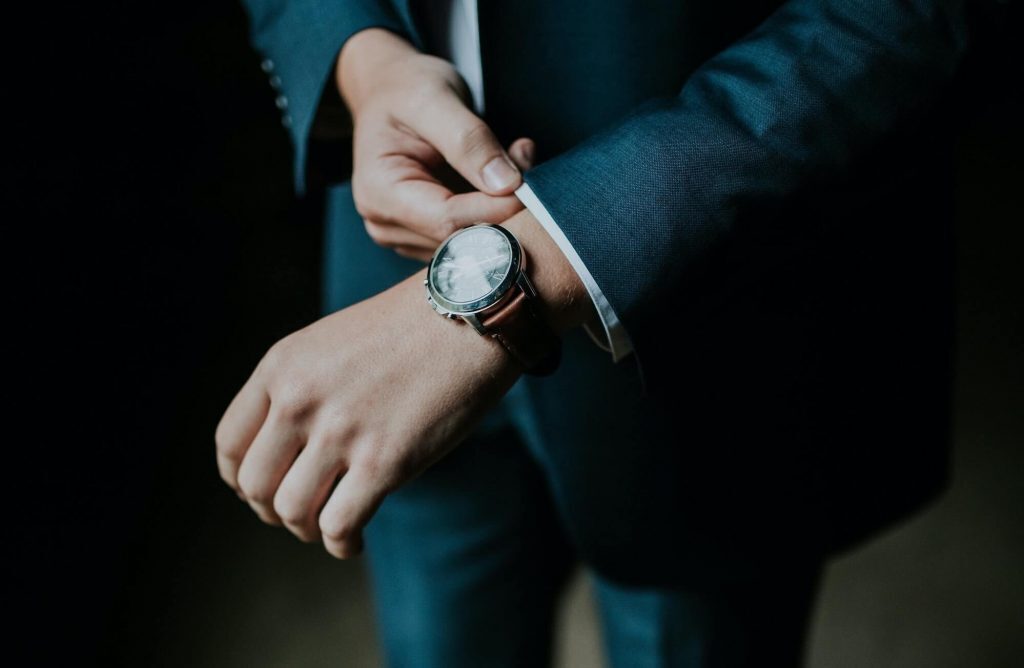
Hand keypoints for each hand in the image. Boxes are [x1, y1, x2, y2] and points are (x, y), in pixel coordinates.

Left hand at [215, 211, 591, 557]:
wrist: (470, 314)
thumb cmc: (409, 329)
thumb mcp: (331, 341)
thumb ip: (299, 385)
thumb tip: (286, 448)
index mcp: (282, 366)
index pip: (230, 443)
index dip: (241, 479)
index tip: (264, 489)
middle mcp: (300, 399)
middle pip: (255, 486)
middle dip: (273, 511)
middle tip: (302, 513)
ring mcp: (340, 431)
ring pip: (292, 512)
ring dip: (307, 529)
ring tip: (331, 525)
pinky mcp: (384, 461)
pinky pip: (339, 526)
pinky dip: (341, 545)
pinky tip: (355, 541)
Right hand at [337, 28, 534, 260]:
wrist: (390, 90)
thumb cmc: (405, 89)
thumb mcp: (434, 99)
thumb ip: (469, 141)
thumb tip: (506, 184)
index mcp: (379, 192)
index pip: (447, 221)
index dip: (495, 209)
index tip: (528, 184)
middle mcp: (388, 223)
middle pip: (462, 238)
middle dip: (502, 207)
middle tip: (524, 159)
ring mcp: (408, 234)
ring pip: (473, 241)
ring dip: (503, 207)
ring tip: (512, 157)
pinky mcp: (429, 233)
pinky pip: (473, 234)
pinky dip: (496, 209)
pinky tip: (500, 174)